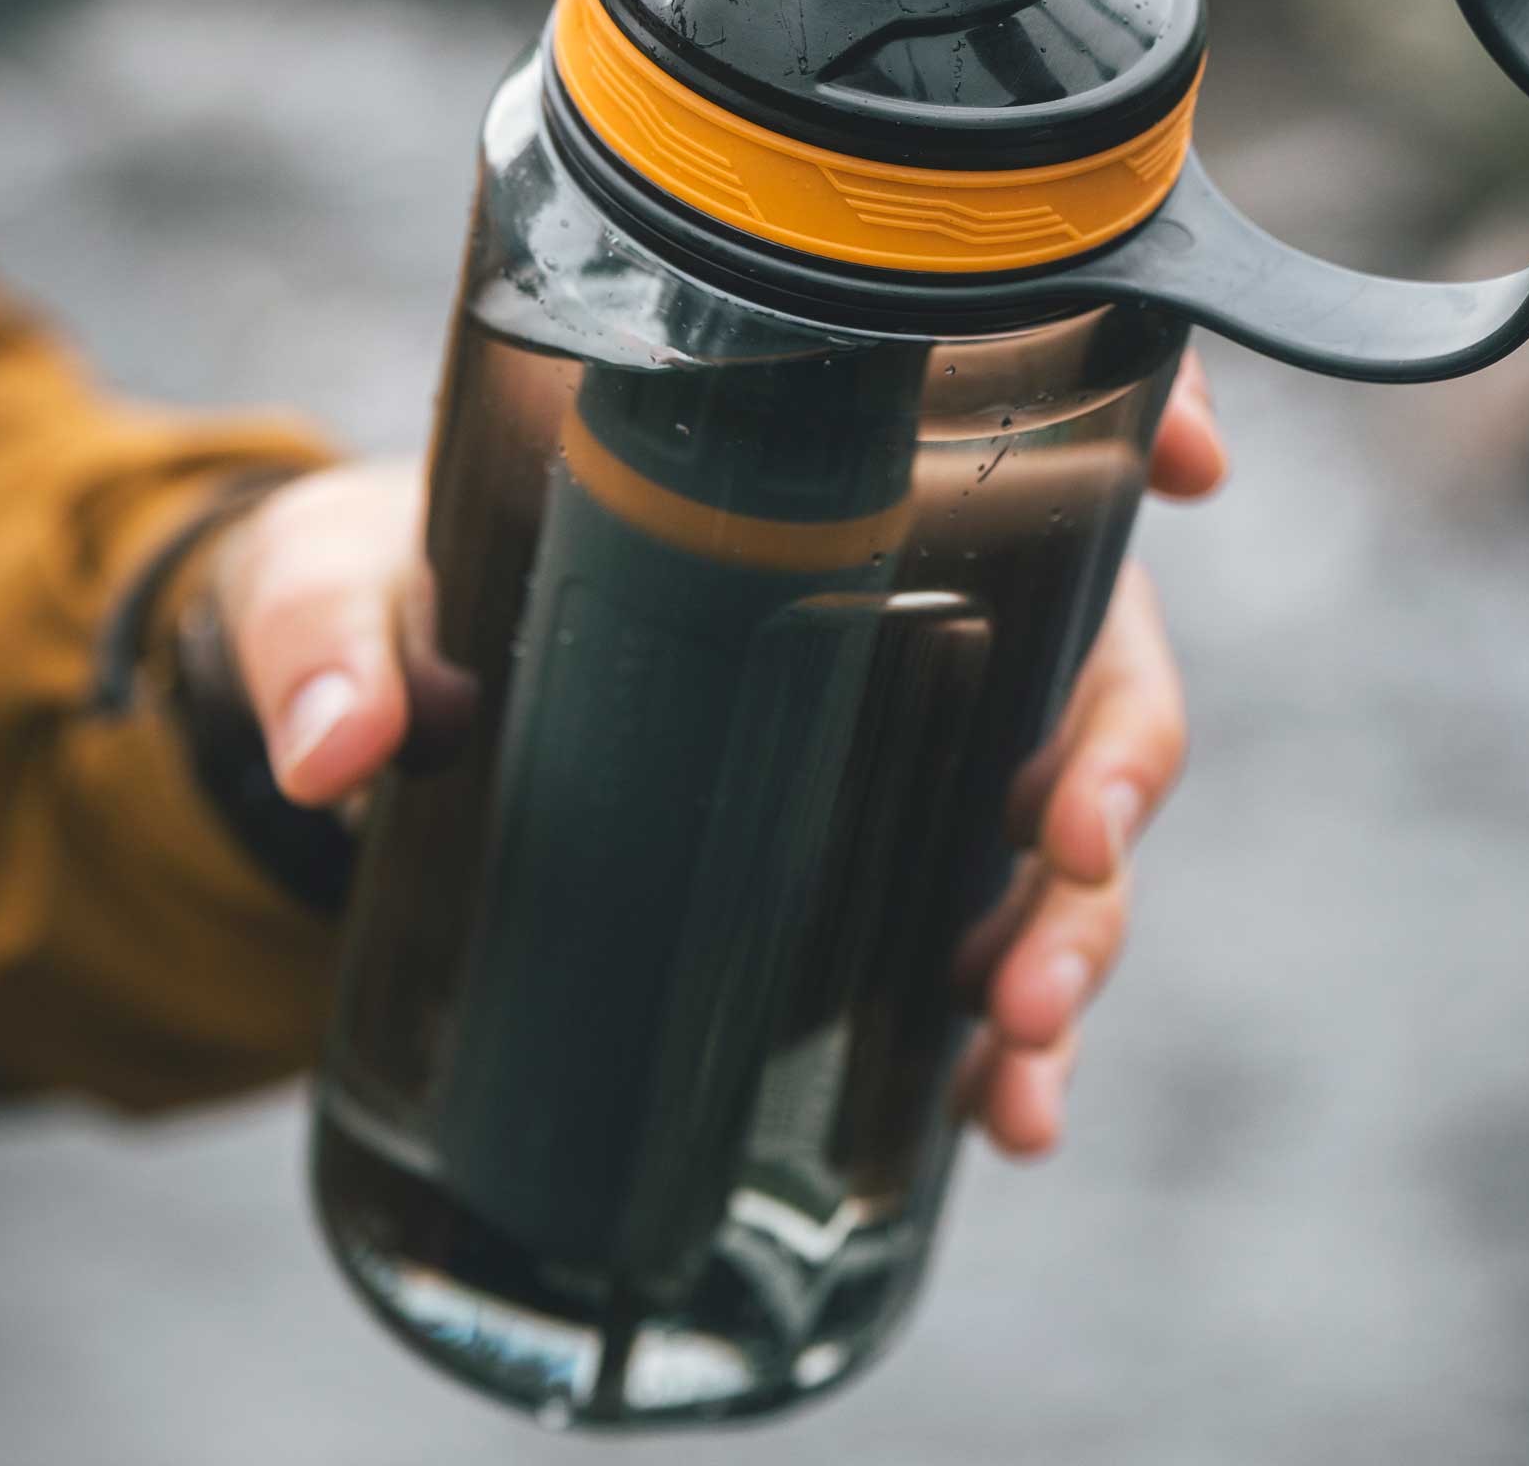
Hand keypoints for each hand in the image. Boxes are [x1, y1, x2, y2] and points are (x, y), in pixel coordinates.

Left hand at [210, 350, 1226, 1154]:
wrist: (380, 696)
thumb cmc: (386, 590)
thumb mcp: (340, 587)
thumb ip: (329, 636)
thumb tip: (343, 745)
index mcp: (799, 480)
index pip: (1012, 421)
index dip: (1145, 414)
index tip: (1200, 472)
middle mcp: (889, 602)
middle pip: (1079, 655)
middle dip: (1106, 766)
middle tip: (1061, 863)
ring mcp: (891, 741)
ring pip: (1053, 819)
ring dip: (1078, 930)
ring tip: (1020, 1051)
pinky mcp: (861, 862)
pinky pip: (978, 934)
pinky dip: (1009, 1029)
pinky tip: (1002, 1113)